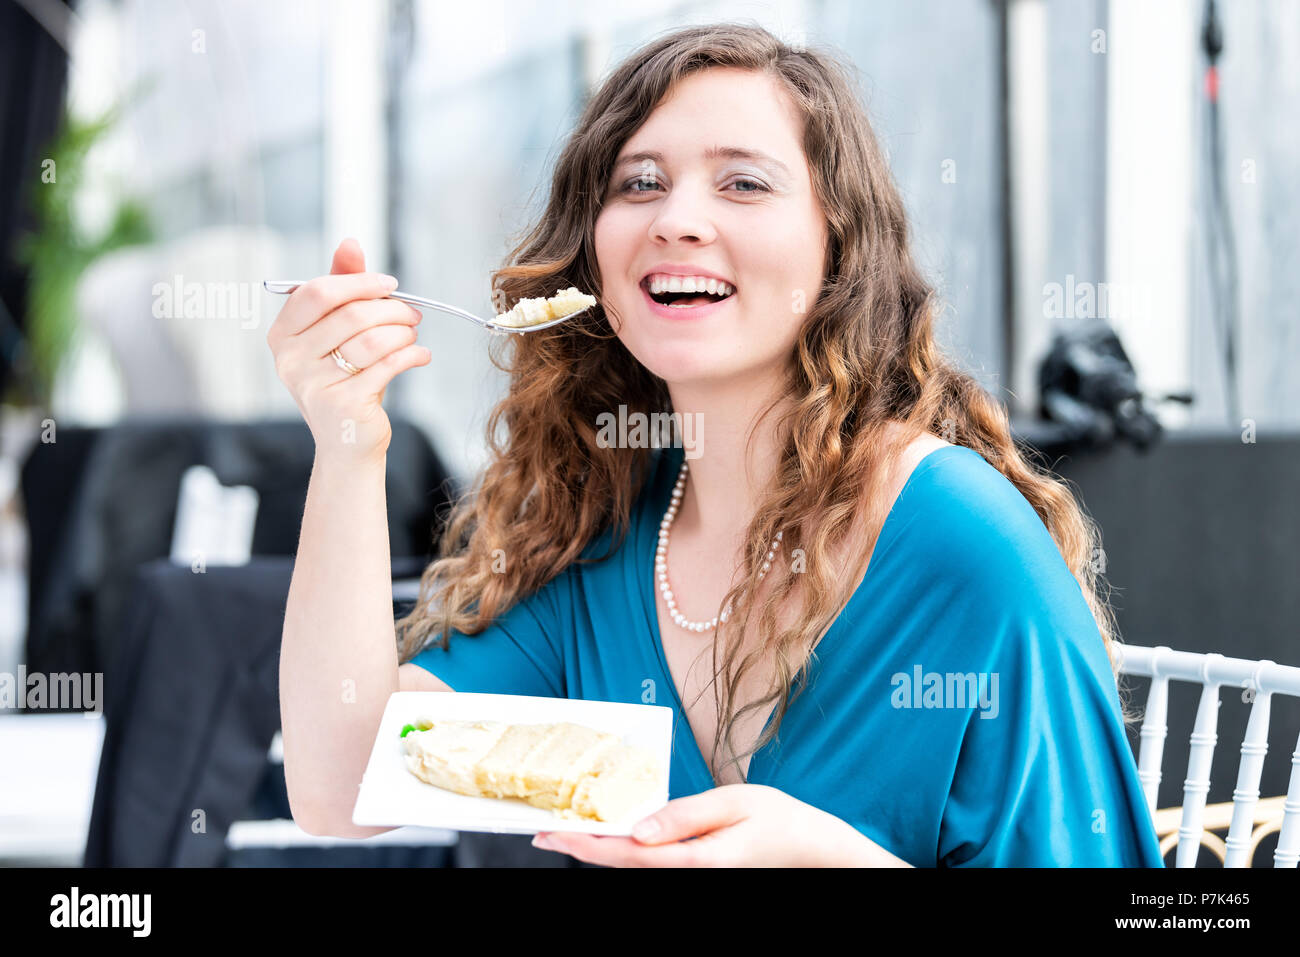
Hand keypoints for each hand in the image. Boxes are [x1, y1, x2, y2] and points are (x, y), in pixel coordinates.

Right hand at [266, 238, 428, 467]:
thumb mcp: (337, 333)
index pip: (318, 292)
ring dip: (403, 332)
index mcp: (281, 335)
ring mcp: (313, 384)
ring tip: (413, 335)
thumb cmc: (344, 381)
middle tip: (413, 314)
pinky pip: (387, 365)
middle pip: (350, 314)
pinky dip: (412, 355)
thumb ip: (342, 288)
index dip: (359, 282)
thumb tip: (350, 242)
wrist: (347, 442)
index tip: (390, 285)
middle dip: (391, 309)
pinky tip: (420, 355)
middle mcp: (289, 359)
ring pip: (371, 340)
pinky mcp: (343, 404)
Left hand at [532, 783, 910, 867]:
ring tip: (567, 828)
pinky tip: (610, 832)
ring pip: (634, 865)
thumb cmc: (778, 820)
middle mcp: (689, 874)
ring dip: (601, 848)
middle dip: (582, 848)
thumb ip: (685, 816)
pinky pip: (651, 862)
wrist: (811, 849)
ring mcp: (691, 875)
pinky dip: (625, 848)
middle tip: (543, 832)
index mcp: (697, 858)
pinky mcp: (694, 870)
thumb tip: (638, 828)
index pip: (628, 855)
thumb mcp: (735, 803)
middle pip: (623, 864)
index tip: (551, 835)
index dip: (586, 846)